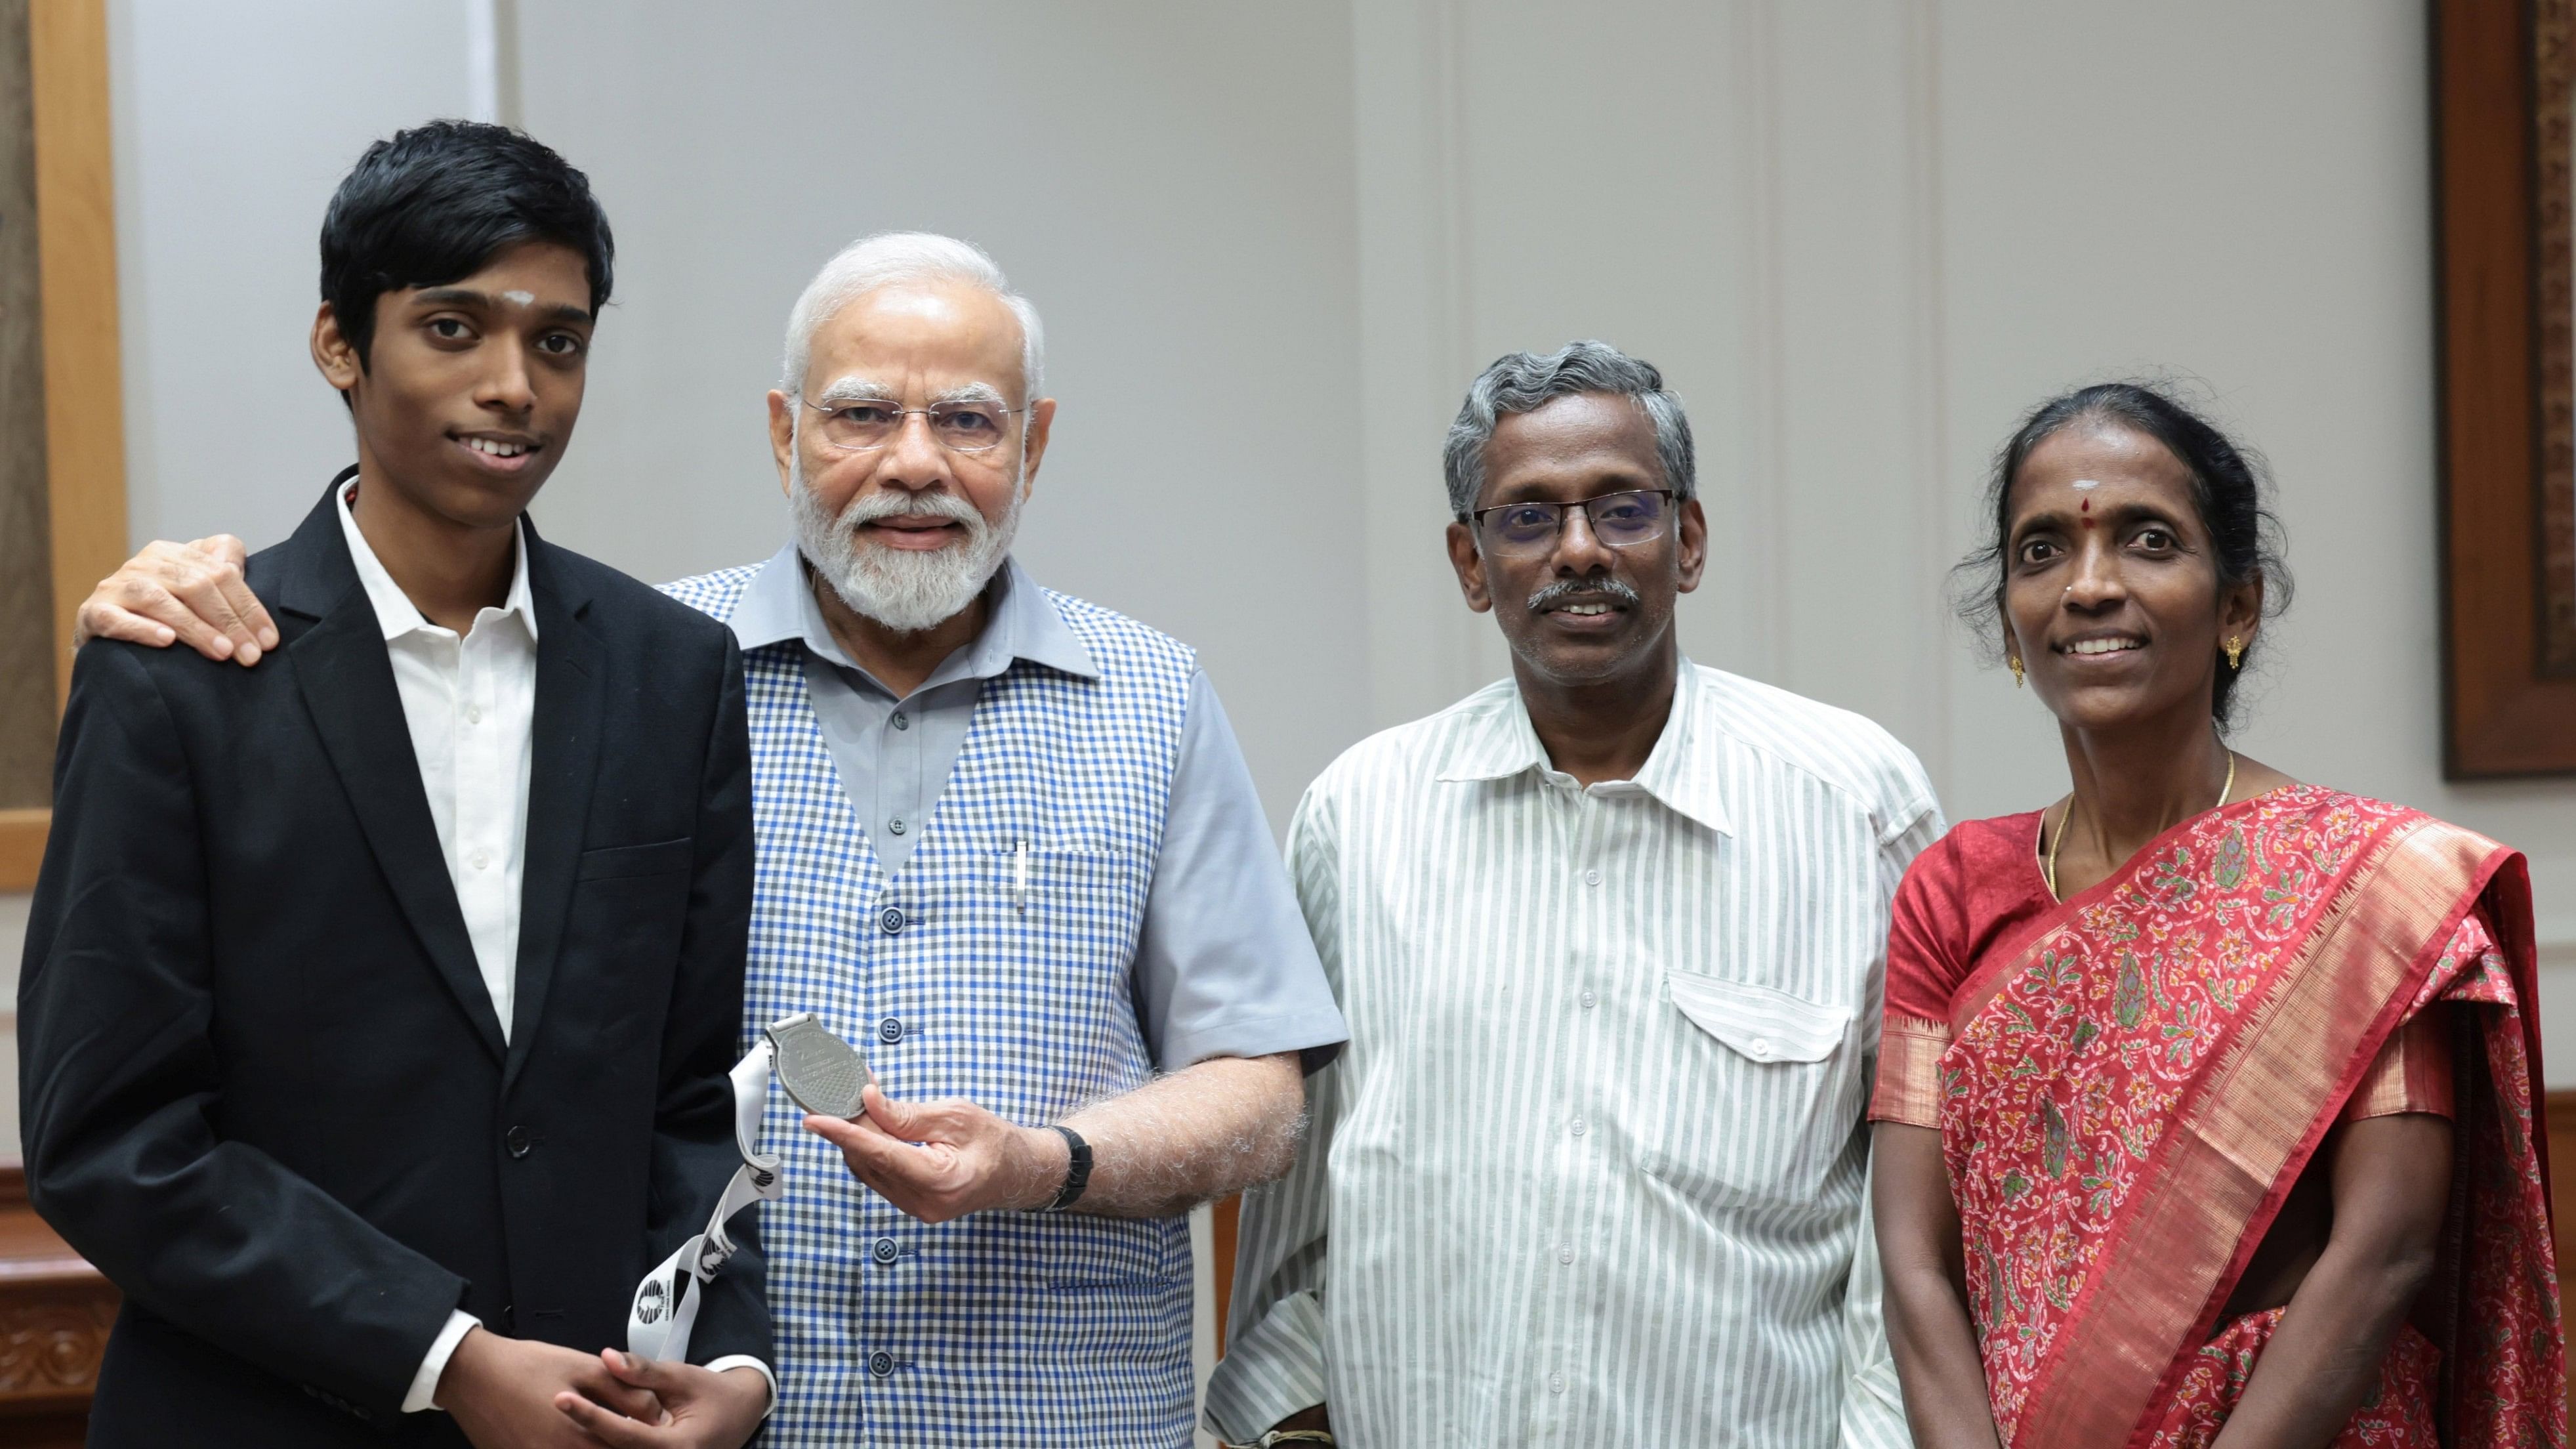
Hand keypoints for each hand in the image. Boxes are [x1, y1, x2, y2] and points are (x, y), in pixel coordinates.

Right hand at [75, 535, 276, 663]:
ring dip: (196, 628)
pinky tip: (167, 642)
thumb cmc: (161, 611)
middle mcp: (143, 564)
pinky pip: (116, 619)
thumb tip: (237, 567)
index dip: (249, 606)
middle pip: (195, 585)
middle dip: (229, 622)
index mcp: (172, 553)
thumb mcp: (193, 585)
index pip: (221, 573)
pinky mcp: (93, 613)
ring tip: (222, 652)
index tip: (269, 640)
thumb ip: (219, 570)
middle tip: (251, 655)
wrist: (102, 630)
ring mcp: (116, 587)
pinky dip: (142, 630)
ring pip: (160, 601)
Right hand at [436, 1327, 661, 1448]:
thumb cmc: (525, 1367)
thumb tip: (656, 1410)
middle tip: (627, 1431)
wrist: (472, 1375)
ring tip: (601, 1431)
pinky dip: (573, 1448)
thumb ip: (624, 1391)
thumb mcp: (583, 1368)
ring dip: (597, 1444)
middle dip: (619, 1443)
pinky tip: (576, 1437)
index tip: (651, 1430)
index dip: (641, 1441)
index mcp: (575, 1438)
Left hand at [553, 1350, 769, 1447]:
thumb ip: (644, 1372)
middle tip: (549, 1410)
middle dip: (580, 1436)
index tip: (561, 1398)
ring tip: (554, 1422)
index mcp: (678, 1447)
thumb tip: (606, 1357)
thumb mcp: (682, 1376)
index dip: (591, 1416)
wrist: (740, 1414)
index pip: (624, 1434)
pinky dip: (603, 1445)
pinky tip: (580, 1434)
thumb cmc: (712, 1393)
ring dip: (587, 1444)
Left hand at [802, 1084, 1066, 1222]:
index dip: (844, 1133)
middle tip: (845, 1092)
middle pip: (869, 1161)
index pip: (881, 1154)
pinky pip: (878, 1176)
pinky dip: (871, 1150)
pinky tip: (874, 1127)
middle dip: (852, 1125)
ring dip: (859, 1137)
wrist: (1019, 1172)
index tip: (815, 1119)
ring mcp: (916, 1208)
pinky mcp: (911, 1204)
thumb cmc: (996, 1142)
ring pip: (868, 1170)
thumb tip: (867, 1101)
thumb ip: (908, 1114)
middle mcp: (923, 1203)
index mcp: (941, 1181)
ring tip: (861, 1105)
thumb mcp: (957, 1116)